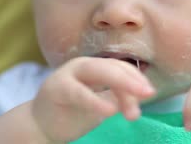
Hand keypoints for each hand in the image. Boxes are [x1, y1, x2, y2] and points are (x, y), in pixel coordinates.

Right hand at [30, 56, 155, 142]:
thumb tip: (145, 93)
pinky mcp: (57, 88)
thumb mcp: (102, 103)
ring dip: (119, 87)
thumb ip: (119, 97)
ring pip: (98, 72)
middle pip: (113, 66)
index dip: (137, 79)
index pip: (122, 68)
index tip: (149, 95)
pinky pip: (79, 93)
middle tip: (149, 93)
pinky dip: (95, 101)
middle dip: (133, 80)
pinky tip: (110, 111)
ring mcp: (69, 74)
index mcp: (95, 67)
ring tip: (132, 109)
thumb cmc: (73, 112)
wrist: (40, 125)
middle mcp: (83, 65)